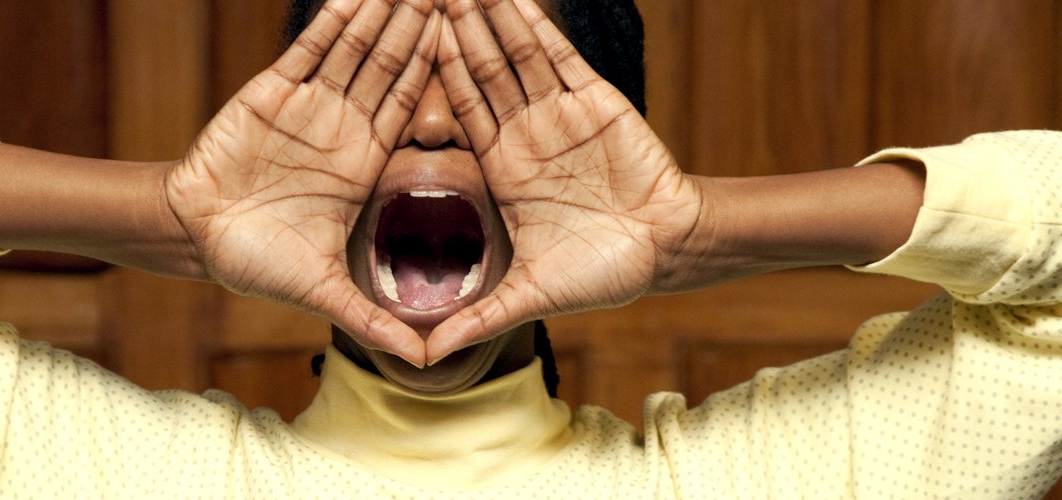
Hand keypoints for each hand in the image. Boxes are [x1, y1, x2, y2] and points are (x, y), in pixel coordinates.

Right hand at [167, 0, 438, 365]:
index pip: (415, 110)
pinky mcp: (271, 90)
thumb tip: (426, 362)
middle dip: (427, 29)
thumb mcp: (324, 293)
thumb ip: (374, 321)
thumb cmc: (257, 261)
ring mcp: (309, 105)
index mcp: (365, 164)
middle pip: (395, 67)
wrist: (195, 237)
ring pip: (356, 50)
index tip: (478, 46)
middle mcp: (343, 127)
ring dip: (387, 15)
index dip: (445, 77)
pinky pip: (308, 49)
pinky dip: (332, 20)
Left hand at [427, 0, 702, 361]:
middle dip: (447, 33)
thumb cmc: (603, 273)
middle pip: (477, 72)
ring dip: (486, 19)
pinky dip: (538, 25)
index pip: (455, 115)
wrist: (668, 251)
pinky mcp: (596, 101)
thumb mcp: (530, 298)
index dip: (426, 81)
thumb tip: (420, 356)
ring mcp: (560, 113)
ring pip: (514, 55)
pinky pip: (561, 56)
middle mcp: (525, 134)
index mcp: (502, 170)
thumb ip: (476, 318)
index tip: (393, 48)